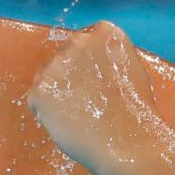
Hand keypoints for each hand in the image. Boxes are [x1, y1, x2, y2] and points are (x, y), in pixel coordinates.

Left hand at [26, 21, 159, 174]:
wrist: (128, 142)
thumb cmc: (137, 111)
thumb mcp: (130, 69)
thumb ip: (106, 58)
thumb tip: (89, 62)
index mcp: (104, 33)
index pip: (84, 42)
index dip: (87, 65)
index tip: (96, 82)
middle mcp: (77, 41)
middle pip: (63, 57)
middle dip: (70, 77)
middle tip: (86, 102)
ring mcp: (56, 64)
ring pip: (48, 78)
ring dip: (57, 93)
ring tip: (79, 115)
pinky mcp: (40, 89)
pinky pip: (37, 99)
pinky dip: (47, 112)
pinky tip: (68, 122)